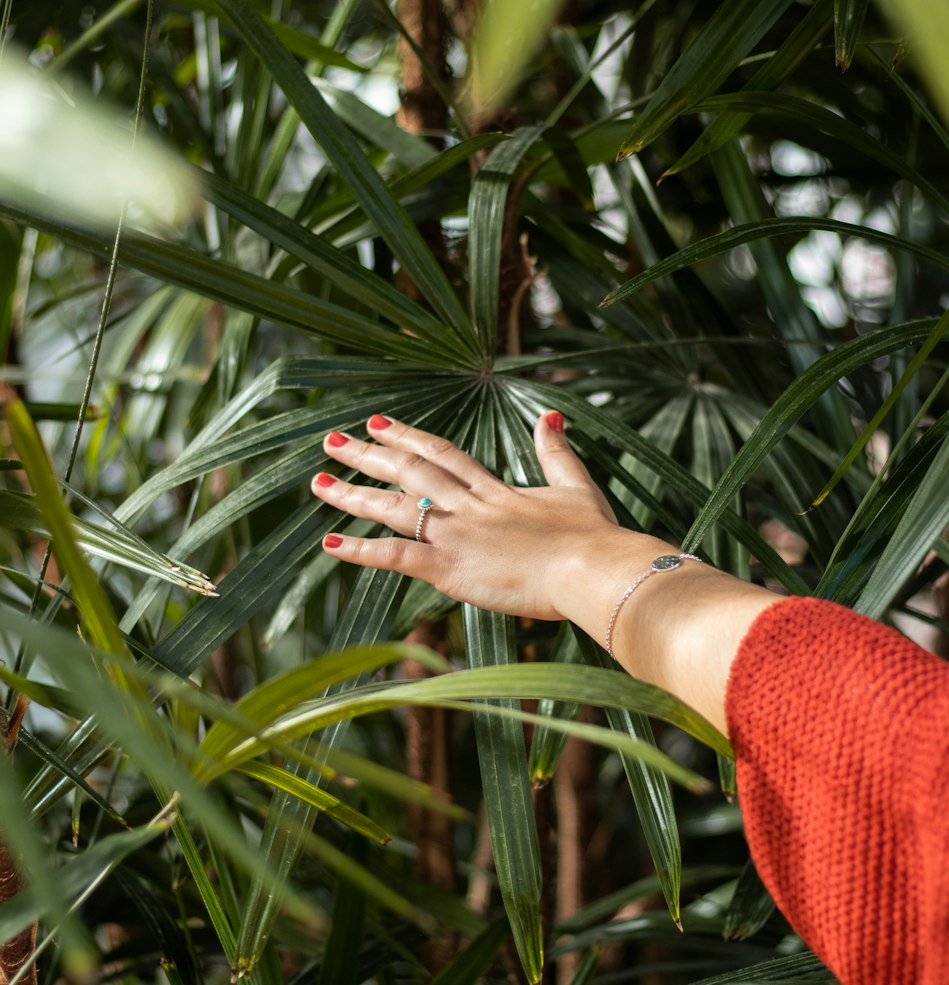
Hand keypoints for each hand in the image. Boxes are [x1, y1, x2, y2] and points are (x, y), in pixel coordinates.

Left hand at [310, 411, 781, 731]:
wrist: (592, 567)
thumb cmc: (593, 536)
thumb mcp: (575, 485)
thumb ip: (556, 452)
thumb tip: (550, 417)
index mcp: (495, 491)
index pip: (442, 455)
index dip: (408, 437)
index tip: (377, 422)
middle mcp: (469, 506)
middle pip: (408, 472)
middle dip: (367, 455)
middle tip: (331, 440)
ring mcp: (456, 535)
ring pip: (394, 508)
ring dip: (353, 494)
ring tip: (319, 482)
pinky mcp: (450, 568)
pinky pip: (396, 556)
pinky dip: (362, 550)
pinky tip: (330, 543)